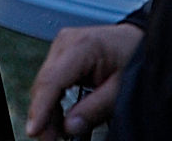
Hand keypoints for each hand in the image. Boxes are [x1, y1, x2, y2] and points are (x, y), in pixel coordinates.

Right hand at [26, 23, 143, 138]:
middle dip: (43, 114)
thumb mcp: (122, 87)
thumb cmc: (134, 56)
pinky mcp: (62, 54)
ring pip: (45, 83)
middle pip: (44, 83)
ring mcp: (62, 46)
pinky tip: (58, 117)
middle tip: (50, 140)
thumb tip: (70, 127)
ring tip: (56, 133)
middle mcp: (66, 42)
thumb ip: (96, 108)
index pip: (52, 79)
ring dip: (47, 110)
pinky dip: (53, 100)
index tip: (34, 130)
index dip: (40, 108)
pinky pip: (52, 80)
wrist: (137, 39)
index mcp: (82, 45)